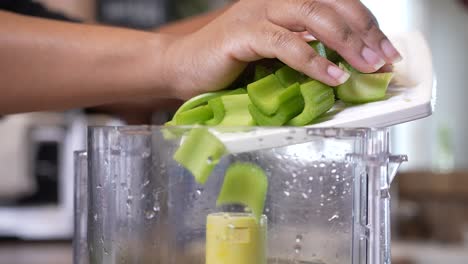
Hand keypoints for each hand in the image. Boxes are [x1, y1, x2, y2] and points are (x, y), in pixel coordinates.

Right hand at [164, 0, 401, 98]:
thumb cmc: (229, 64)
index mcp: (285, 1)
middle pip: (332, 5)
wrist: (183, 68)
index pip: (337, 3)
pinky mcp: (243, 32)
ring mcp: (258, 11)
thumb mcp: (275, 54)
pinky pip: (285, 43)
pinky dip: (312, 61)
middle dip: (364, 33)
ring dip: (346, 43)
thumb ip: (305, 51)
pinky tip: (332, 77)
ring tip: (367, 67)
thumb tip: (346, 66)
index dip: (367, 25)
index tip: (388, 51)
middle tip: (384, 60)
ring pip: (314, 17)